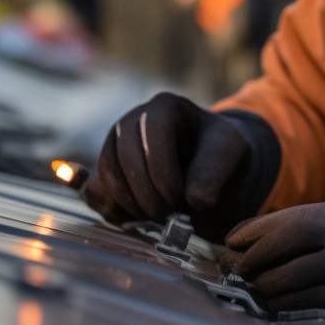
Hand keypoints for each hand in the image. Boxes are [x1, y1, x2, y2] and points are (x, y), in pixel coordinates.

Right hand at [82, 92, 252, 240]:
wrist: (207, 165)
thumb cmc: (217, 153)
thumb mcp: (227, 156)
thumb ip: (213, 175)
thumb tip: (194, 200)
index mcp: (167, 106)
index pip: (153, 133)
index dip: (161, 169)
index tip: (176, 199)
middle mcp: (135, 118)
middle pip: (126, 153)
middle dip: (144, 190)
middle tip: (164, 216)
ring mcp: (117, 140)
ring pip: (109, 170)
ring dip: (128, 200)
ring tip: (155, 218)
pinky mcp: (109, 165)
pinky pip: (97, 185)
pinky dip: (110, 204)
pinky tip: (132, 216)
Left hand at [225, 203, 324, 323]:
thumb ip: (321, 225)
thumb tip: (268, 236)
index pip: (286, 219)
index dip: (253, 232)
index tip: (233, 242)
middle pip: (282, 243)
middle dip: (253, 258)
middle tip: (238, 269)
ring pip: (291, 276)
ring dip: (266, 284)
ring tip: (257, 288)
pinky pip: (309, 298)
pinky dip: (286, 301)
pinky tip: (277, 302)